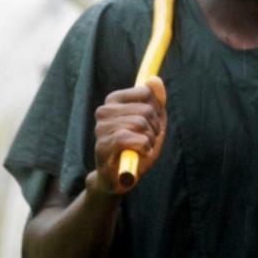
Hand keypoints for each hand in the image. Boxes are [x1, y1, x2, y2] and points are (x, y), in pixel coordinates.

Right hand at [88, 77, 167, 195]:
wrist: (120, 178)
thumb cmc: (137, 147)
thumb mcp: (152, 122)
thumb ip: (156, 100)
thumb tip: (154, 79)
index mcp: (113, 100)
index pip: (146, 92)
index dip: (156, 110)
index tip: (151, 124)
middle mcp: (103, 111)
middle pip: (146, 110)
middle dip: (154, 128)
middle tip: (146, 141)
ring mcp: (101, 129)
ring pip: (140, 124)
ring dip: (149, 140)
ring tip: (142, 149)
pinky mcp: (102, 147)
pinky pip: (132, 139)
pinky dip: (144, 148)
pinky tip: (140, 155)